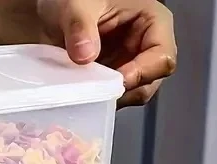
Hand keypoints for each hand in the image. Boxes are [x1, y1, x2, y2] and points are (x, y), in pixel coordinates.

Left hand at [36, 0, 176, 105]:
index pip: (162, 58)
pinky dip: (94, 101)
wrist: (54, 9)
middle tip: (96, 94)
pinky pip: (107, 99)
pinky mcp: (107, 80)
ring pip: (128, 96)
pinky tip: (78, 96)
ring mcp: (125, 66)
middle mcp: (143, 48)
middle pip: (148, 84)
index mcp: (151, 22)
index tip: (116, 82)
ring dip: (107, 99)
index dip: (142, 74)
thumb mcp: (77, 4)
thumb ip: (80, 26)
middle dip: (124, 93)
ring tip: (84, 93)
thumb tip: (85, 56)